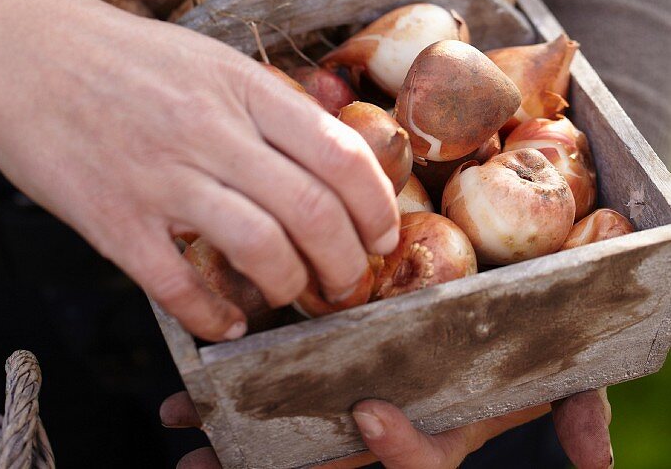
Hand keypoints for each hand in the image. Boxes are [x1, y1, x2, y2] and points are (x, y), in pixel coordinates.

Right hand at [0, 0, 397, 341]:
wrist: (28, 53)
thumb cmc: (123, 55)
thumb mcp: (208, 58)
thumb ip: (265, 103)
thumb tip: (325, 151)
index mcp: (241, 86)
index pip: (338, 151)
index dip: (376, 204)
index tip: (382, 233)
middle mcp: (210, 130)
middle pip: (312, 210)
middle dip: (347, 261)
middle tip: (349, 281)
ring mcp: (162, 176)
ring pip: (261, 248)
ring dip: (291, 286)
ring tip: (293, 294)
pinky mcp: (114, 219)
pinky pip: (178, 286)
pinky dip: (215, 316)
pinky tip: (227, 321)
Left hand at [161, 387, 612, 467]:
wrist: (502, 325)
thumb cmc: (523, 351)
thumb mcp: (559, 379)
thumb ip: (577, 413)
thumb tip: (599, 459)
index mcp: (440, 430)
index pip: (419, 463)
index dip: (399, 449)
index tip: (369, 413)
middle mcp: (390, 424)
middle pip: (328, 459)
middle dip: (268, 465)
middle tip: (209, 458)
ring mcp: (357, 403)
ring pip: (294, 434)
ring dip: (235, 439)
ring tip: (181, 427)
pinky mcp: (334, 367)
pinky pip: (286, 391)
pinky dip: (239, 397)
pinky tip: (192, 389)